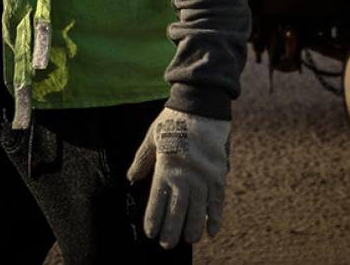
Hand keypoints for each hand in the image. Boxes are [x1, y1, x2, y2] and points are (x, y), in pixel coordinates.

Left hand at [126, 106, 230, 248]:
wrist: (201, 104)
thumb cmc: (173, 120)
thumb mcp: (151, 137)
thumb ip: (141, 160)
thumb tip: (131, 179)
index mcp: (165, 168)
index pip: (157, 202)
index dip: (154, 220)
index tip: (151, 234)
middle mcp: (185, 176)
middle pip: (178, 211)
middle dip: (172, 231)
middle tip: (167, 244)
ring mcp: (203, 176)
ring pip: (198, 210)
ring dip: (193, 228)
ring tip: (188, 240)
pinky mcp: (218, 173)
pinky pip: (217, 200)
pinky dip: (215, 217)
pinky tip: (211, 231)